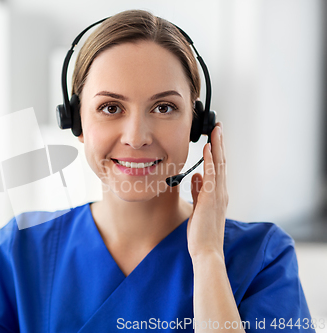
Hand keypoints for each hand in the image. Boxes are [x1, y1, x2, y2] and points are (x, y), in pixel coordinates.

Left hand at [187, 122, 227, 260]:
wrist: (206, 250)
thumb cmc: (202, 232)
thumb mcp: (199, 206)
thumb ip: (198, 190)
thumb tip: (196, 175)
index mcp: (218, 194)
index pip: (218, 168)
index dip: (217, 151)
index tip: (214, 137)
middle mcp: (221, 192)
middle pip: (221, 162)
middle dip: (219, 144)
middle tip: (218, 127)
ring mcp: (217, 195)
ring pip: (219, 165)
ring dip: (216, 146)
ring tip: (215, 131)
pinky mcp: (211, 199)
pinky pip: (211, 175)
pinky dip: (209, 160)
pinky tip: (207, 148)